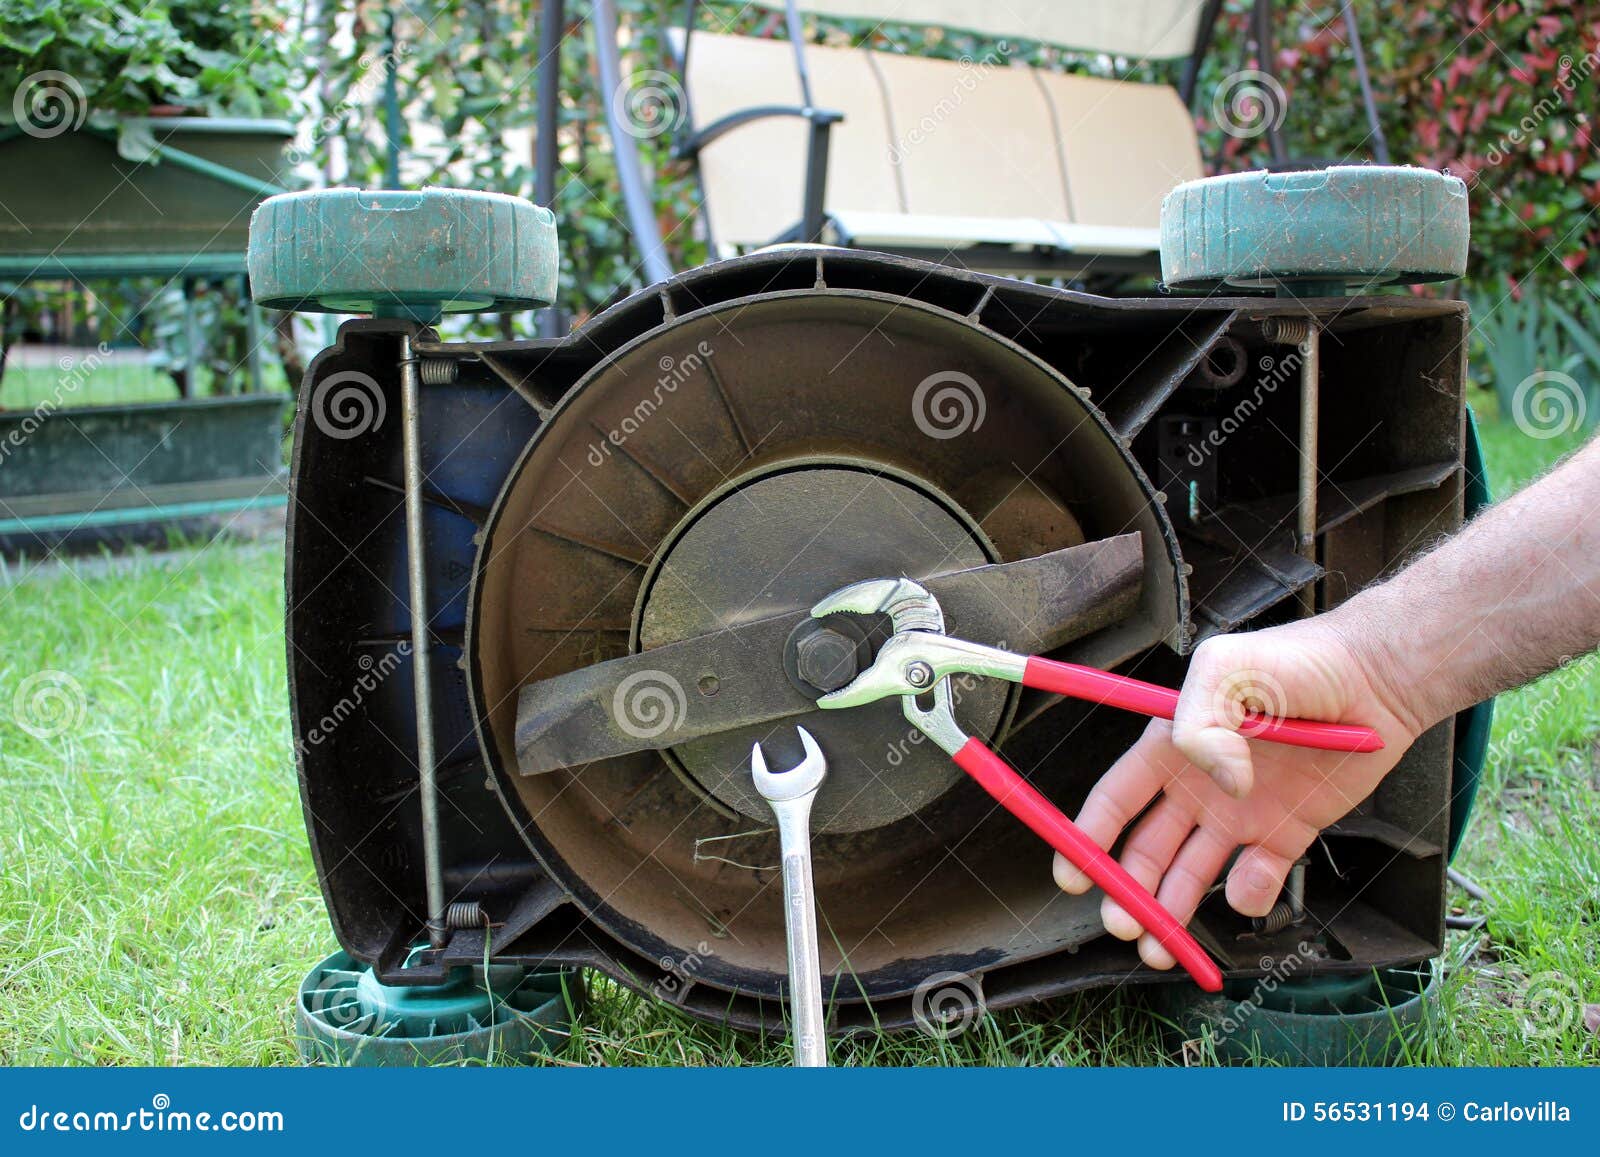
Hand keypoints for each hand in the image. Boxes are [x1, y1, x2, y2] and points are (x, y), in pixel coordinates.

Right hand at [1054, 616, 1423, 970]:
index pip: (1117, 799)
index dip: (1088, 838)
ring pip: (1190, 876)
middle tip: (1122, 923)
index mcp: (1171, 746)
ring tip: (1158, 948)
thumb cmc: (1296, 662)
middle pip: (1146, 850)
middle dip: (1127, 891)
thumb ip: (1202, 722)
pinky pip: (1256, 879)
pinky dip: (1248, 893)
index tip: (1073, 876)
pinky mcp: (1285, 833)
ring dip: (1170, 912)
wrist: (1375, 680)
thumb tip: (1221, 784)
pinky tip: (1249, 883)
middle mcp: (1198, 786)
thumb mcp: (1229, 670)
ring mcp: (1240, 813)